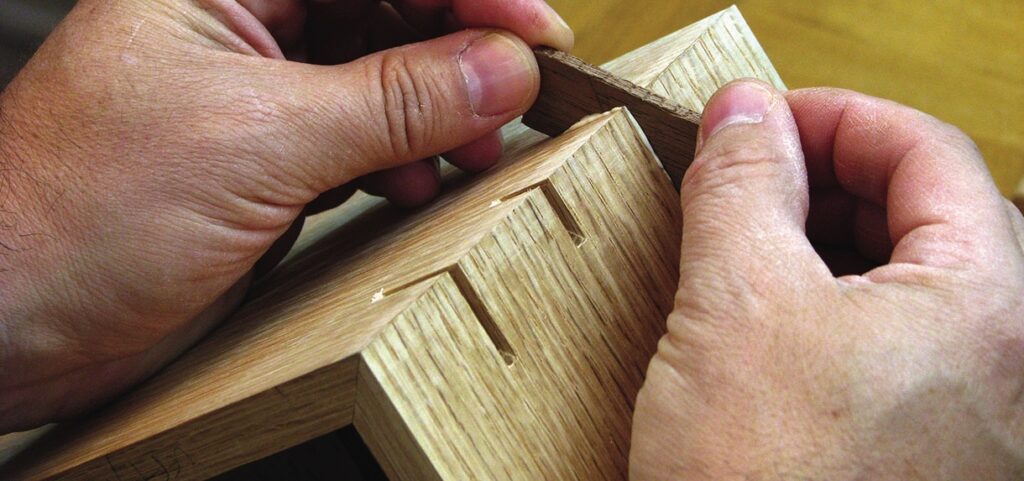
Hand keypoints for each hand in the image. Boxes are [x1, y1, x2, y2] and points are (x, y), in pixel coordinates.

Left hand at [0, 0, 572, 431]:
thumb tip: (499, 68)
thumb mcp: (258, 139)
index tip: (533, 31)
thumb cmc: (77, 212)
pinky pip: (365, 142)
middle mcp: (243, 28)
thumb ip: (391, 101)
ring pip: (382, 79)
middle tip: (518, 92)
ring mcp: (260, 98)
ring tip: (476, 149)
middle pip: (386, 13)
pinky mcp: (271, 164)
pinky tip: (420, 183)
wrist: (13, 322)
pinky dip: (406, 160)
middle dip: (459, 52)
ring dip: (440, 113)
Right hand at [631, 80, 1023, 479]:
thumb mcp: (736, 306)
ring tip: (739, 249)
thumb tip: (743, 111)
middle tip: (739, 181)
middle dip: (822, 180)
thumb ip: (742, 187)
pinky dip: (824, 309)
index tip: (760, 121)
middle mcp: (1003, 357)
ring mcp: (971, 412)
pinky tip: (762, 326)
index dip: (835, 117)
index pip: (926, 153)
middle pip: (924, 214)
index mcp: (989, 303)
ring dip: (818, 244)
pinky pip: (887, 346)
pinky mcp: (925, 450)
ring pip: (902, 282)